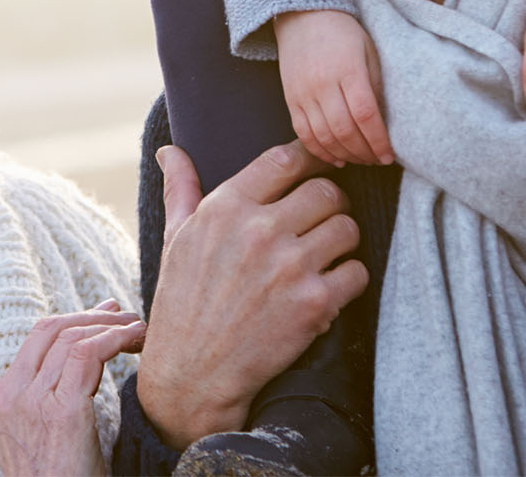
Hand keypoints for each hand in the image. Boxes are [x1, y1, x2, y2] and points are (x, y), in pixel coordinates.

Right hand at [0, 302, 146, 476]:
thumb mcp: (44, 434)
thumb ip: (52, 394)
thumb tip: (85, 349)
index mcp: (0, 402)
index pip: (36, 339)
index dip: (73, 318)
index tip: (104, 315)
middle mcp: (10, 398)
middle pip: (51, 329)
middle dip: (92, 315)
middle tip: (123, 315)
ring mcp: (31, 404)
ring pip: (72, 337)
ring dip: (112, 326)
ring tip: (138, 330)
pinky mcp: (61, 413)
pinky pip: (89, 354)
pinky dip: (116, 339)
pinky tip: (134, 341)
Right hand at [136, 140, 366, 448]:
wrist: (192, 376)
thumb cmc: (182, 301)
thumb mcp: (175, 237)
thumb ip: (181, 187)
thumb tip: (169, 149)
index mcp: (226, 206)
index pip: (286, 158)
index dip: (310, 158)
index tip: (318, 166)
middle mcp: (260, 231)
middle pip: (327, 190)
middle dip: (330, 202)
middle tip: (324, 217)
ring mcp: (289, 267)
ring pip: (347, 228)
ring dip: (343, 239)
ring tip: (328, 252)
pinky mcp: (313, 305)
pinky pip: (356, 272)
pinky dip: (349, 279)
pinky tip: (329, 287)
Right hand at [274, 9, 392, 165]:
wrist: (303, 15)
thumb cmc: (343, 32)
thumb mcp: (368, 50)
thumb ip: (375, 85)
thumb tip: (383, 122)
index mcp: (348, 69)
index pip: (365, 115)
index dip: (379, 141)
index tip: (389, 155)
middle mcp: (323, 83)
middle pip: (345, 130)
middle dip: (364, 153)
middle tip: (377, 160)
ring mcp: (303, 92)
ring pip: (324, 136)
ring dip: (345, 155)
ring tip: (360, 159)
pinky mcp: (290, 98)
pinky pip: (303, 133)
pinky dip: (319, 150)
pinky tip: (335, 158)